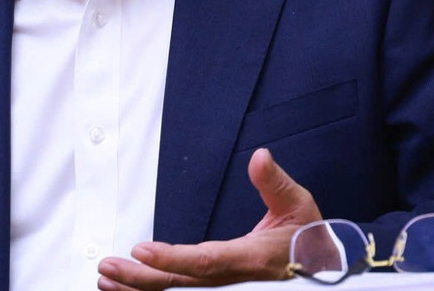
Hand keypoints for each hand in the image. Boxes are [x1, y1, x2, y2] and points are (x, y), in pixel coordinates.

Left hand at [96, 148, 321, 290]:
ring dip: (140, 289)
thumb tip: (260, 156)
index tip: (141, 251)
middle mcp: (235, 281)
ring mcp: (228, 290)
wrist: (326, 269)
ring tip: (108, 281)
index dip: (172, 259)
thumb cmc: (310, 238)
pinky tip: (133, 289)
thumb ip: (274, 182)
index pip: (205, 262)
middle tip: (107, 269)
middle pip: (181, 284)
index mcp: (251, 259)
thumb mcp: (298, 204)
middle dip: (140, 279)